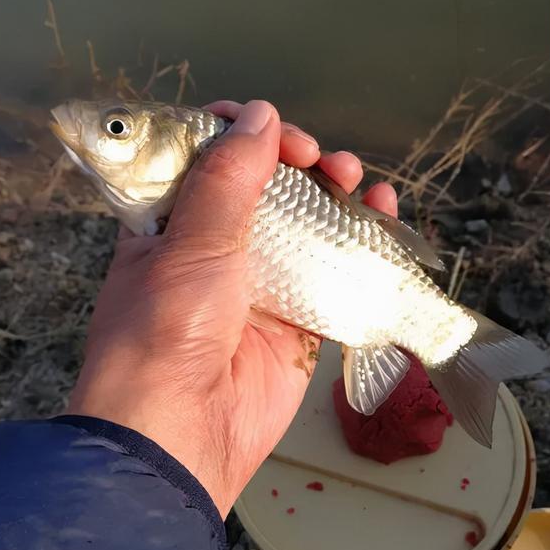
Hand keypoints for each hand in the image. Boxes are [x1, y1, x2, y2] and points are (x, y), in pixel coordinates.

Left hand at [68, 100, 396, 517]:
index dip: (240, 136)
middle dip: (297, 164)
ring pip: (304, 228)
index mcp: (169, 226)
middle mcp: (212, 252)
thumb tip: (259, 115)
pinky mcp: (295, 324)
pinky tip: (383, 219)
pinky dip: (360, 245)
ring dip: (334, 196)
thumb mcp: (191, 245)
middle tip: (321, 160)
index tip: (271, 131)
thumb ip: (228, 179)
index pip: (206, 162)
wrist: (181, 433)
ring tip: (357, 180)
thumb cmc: (167, 331)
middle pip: (263, 190)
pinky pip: (333, 276)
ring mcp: (257, 288)